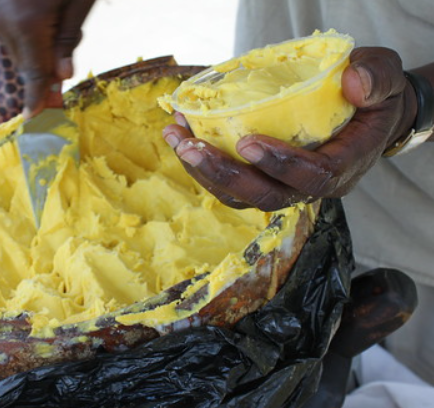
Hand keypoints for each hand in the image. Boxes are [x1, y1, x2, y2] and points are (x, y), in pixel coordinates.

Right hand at [0, 0, 94, 116]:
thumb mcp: (79, 3)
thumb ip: (68, 40)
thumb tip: (62, 76)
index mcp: (26, 24)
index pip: (34, 74)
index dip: (36, 99)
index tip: (32, 119)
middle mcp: (3, 21)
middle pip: (25, 64)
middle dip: (48, 65)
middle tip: (70, 42)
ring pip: (17, 50)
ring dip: (37, 48)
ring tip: (56, 18)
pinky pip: (11, 34)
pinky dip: (27, 34)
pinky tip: (42, 13)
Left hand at [162, 47, 417, 210]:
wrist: (365, 117)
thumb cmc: (373, 98)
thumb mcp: (385, 78)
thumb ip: (376, 79)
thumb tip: (353, 83)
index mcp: (345, 166)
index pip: (314, 177)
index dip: (280, 165)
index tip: (247, 142)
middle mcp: (311, 186)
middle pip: (267, 196)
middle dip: (225, 173)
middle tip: (191, 145)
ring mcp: (284, 187)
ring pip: (241, 196)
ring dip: (204, 171)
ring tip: (177, 138)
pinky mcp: (263, 180)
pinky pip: (230, 184)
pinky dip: (203, 164)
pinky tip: (183, 136)